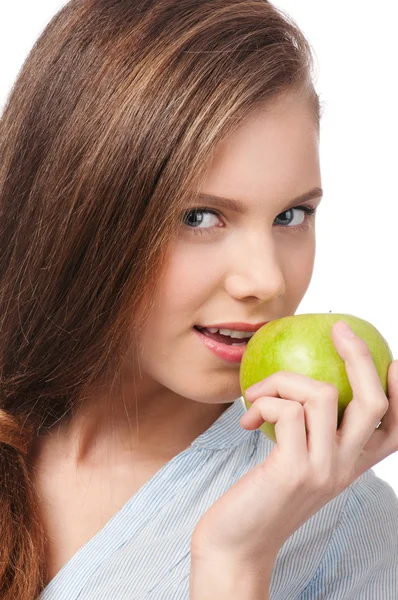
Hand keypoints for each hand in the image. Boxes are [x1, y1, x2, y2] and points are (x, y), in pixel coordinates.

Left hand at [191, 321, 397, 566]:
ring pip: (324, 395)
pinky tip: (248, 420)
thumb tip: (298, 379)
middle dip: (359, 355)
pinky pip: (288, 410)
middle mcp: (347, 468)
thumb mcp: (296, 461)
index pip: (395, 427)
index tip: (391, 360)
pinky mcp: (294, 470)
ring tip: (256, 395)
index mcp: (351, 465)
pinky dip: (265, 401)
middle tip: (338, 328)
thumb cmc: (263, 494)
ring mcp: (324, 469)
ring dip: (283, 380)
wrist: (238, 542)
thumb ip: (308, 431)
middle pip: (374, 402)